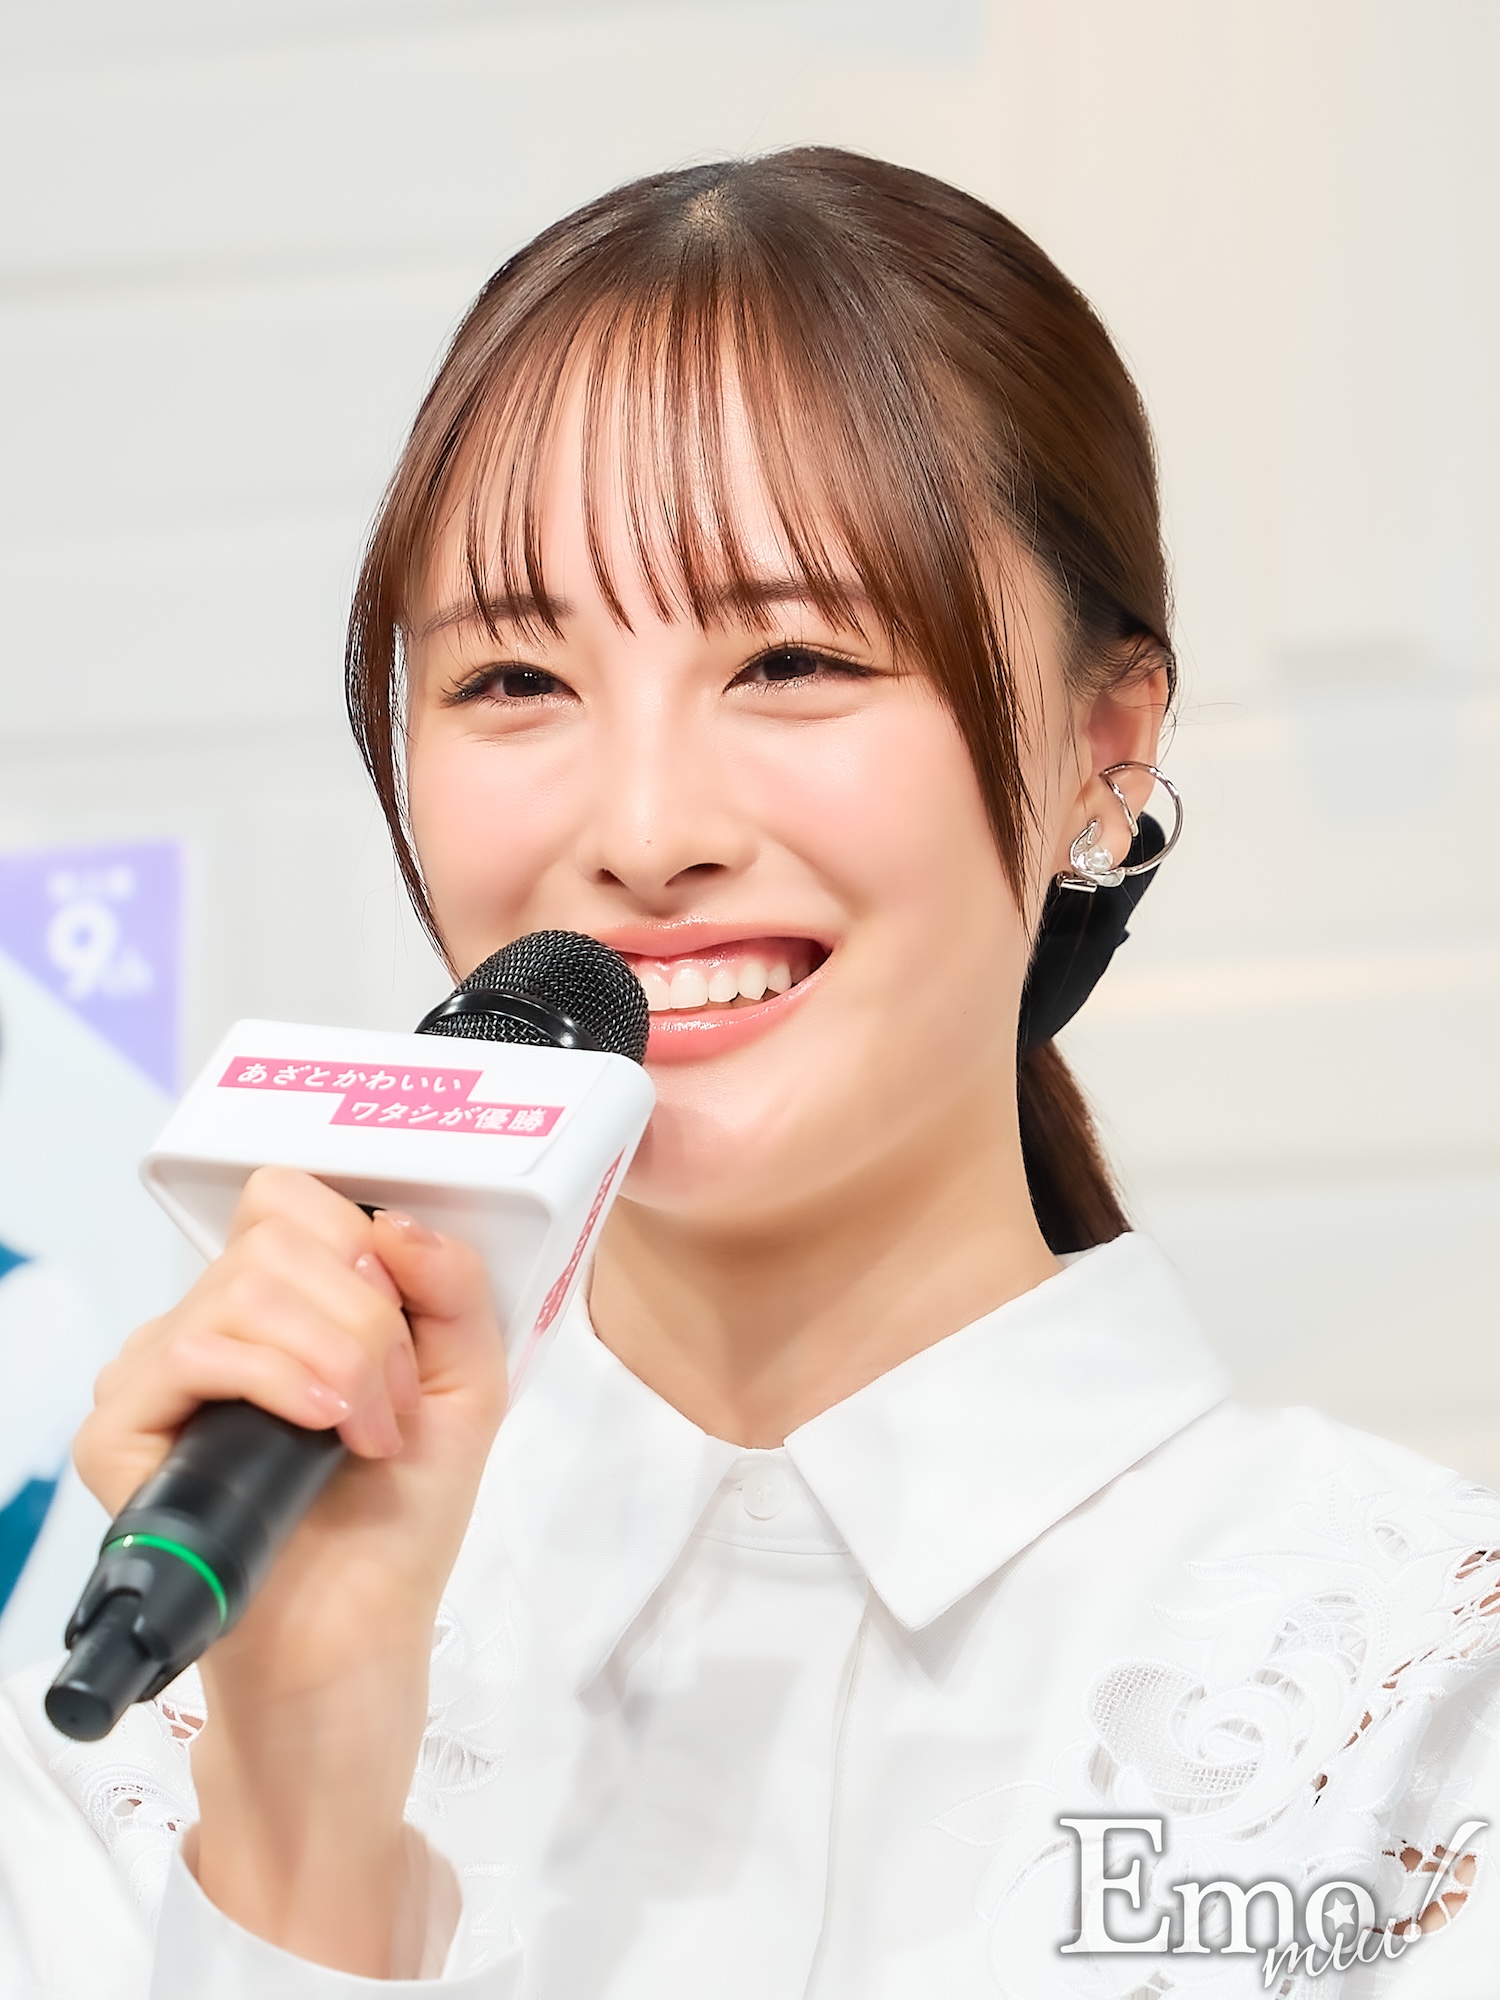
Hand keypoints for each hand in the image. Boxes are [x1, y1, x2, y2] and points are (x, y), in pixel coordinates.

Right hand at [74, 1166, 507, 1973]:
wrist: (354, 1640)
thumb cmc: (398, 1520)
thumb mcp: (468, 1384)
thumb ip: (454, 1288)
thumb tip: (394, 1220)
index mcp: (280, 1305)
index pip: (285, 1199)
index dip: (355, 1244)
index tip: (402, 1322)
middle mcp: (209, 1327)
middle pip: (273, 1238)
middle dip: (364, 1318)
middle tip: (392, 1404)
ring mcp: (158, 1376)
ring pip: (239, 1289)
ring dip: (336, 1355)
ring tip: (365, 1433)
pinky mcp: (120, 1433)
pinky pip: (190, 1351)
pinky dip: (277, 1380)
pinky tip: (320, 1430)